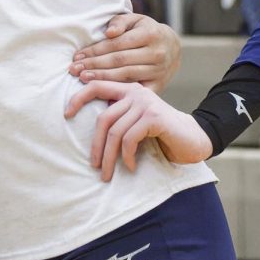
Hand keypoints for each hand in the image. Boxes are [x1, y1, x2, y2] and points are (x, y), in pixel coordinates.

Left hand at [65, 81, 213, 182]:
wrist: (194, 138)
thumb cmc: (161, 134)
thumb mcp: (136, 121)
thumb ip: (119, 117)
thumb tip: (90, 134)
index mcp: (127, 90)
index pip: (96, 86)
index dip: (78, 98)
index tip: (66, 114)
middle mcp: (135, 92)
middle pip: (103, 118)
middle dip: (96, 145)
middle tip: (95, 166)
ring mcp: (145, 103)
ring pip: (115, 132)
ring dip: (110, 157)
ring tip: (108, 173)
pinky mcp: (154, 117)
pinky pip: (130, 138)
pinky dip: (127, 156)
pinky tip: (130, 166)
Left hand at [69, 13, 180, 93]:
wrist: (173, 47)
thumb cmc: (147, 31)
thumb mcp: (136, 20)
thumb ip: (120, 21)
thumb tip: (109, 32)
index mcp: (150, 34)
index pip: (116, 44)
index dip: (95, 50)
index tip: (77, 56)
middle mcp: (156, 53)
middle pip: (119, 61)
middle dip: (94, 65)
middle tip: (75, 69)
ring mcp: (159, 71)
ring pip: (126, 76)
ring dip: (102, 78)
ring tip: (83, 78)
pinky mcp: (159, 85)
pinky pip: (136, 90)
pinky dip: (120, 92)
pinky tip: (104, 94)